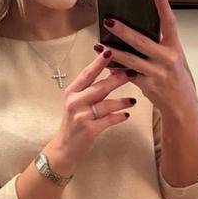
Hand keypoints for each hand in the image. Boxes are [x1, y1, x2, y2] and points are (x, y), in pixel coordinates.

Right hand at [46, 49, 136, 168]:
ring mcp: (81, 116)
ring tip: (133, 100)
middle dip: (117, 79)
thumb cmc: (74, 122)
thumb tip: (112, 72)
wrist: (65, 147)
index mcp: (72, 92)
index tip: (111, 51)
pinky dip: (119, 117)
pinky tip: (126, 115)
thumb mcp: (77, 102)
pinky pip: (109, 120)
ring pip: (106, 104)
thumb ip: (91, 89)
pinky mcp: (89, 130)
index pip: (87, 74)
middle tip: (132, 72)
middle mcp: (75, 102)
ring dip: (122, 101)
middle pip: (100, 87)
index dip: (99, 62)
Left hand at [96, 0, 197, 116]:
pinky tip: (105, 66)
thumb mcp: (175, 60)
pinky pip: (127, 75)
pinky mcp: (147, 86)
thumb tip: (144, 31)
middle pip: (141, 41)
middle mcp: (166, 59)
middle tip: (109, 20)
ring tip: (98, 45)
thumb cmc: (178, 81)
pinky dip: (116, 71)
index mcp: (175, 49)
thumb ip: (162, 46)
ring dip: (112, 52)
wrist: (182, 106)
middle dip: (123, 31)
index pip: (170, 24)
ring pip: (130, 60)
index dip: (163, 8)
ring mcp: (156, 73)